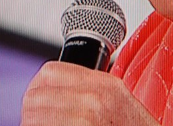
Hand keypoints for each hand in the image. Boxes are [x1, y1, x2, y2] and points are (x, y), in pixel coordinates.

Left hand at [21, 61, 159, 124]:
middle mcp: (95, 98)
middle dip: (33, 111)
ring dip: (36, 125)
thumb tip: (54, 92)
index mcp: (104, 84)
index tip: (37, 100)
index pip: (49, 72)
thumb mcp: (118, 100)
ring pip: (34, 118)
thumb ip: (91, 90)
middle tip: (42, 122)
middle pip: (36, 96)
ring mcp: (87, 120)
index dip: (37, 87)